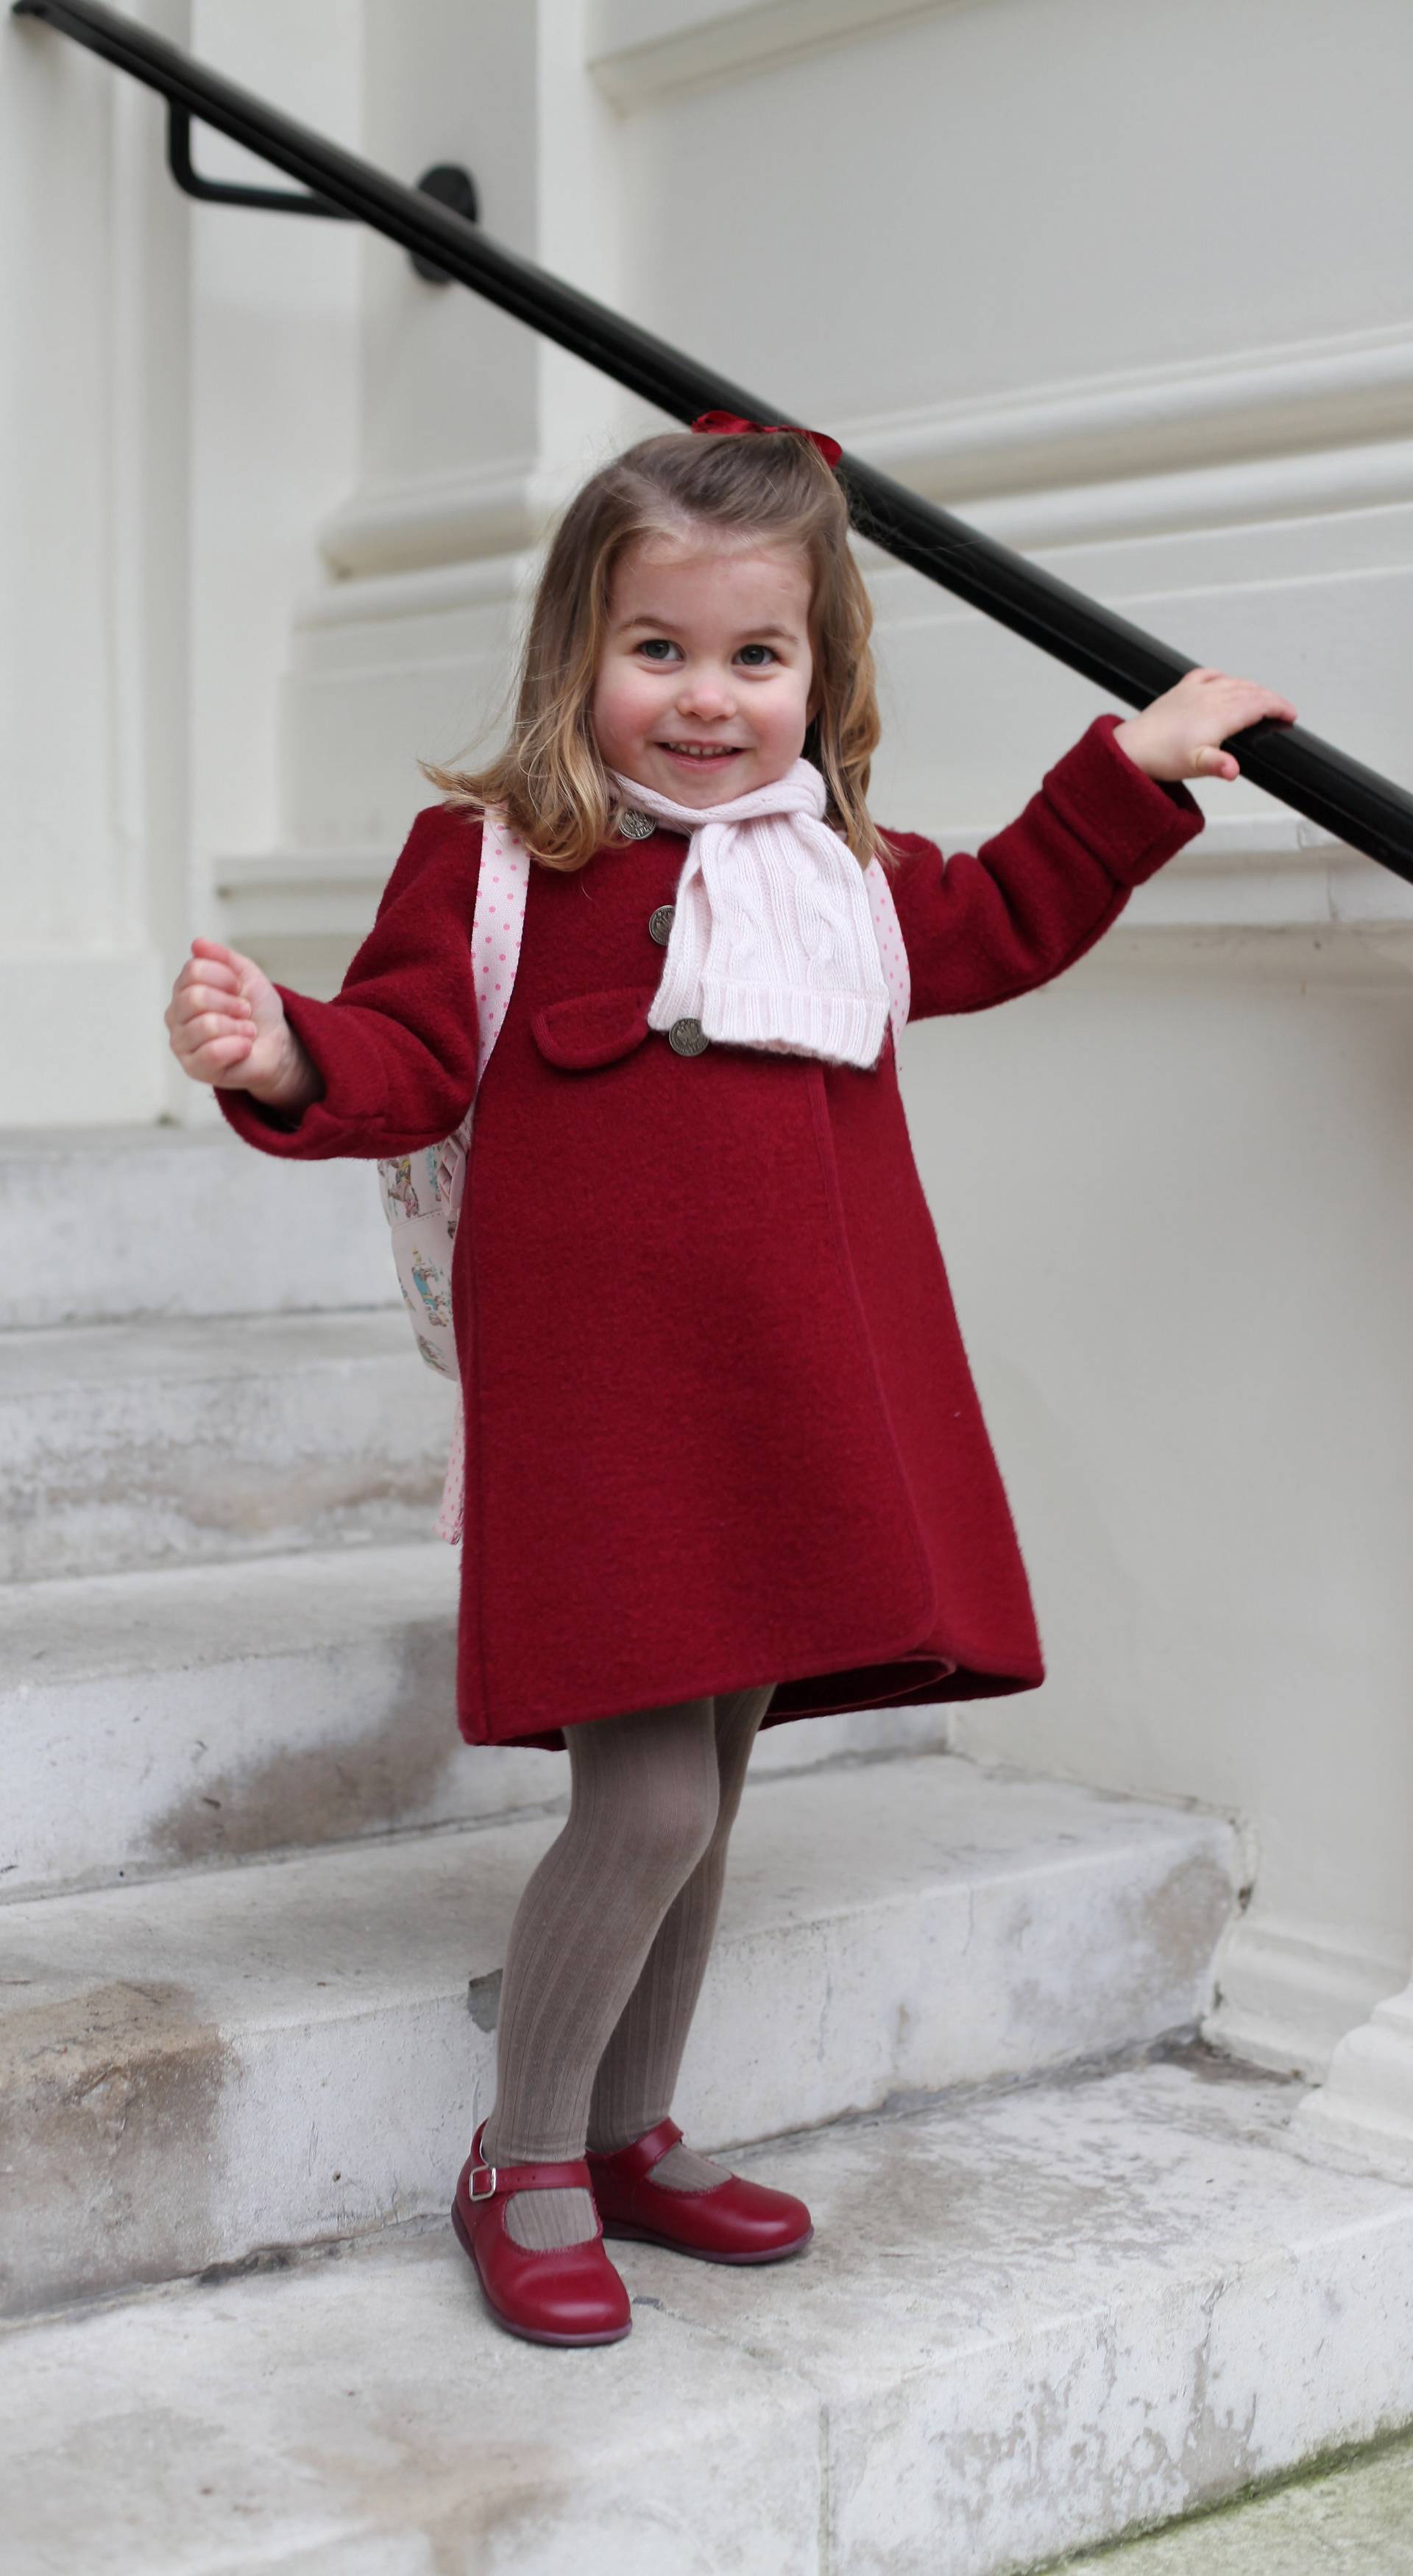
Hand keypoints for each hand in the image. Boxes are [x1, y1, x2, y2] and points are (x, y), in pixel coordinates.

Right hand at [166, 938, 318, 1109]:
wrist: (276, 1045)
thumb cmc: (257, 1011)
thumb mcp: (247, 975)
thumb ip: (223, 958)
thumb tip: (197, 943)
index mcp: (184, 988)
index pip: (194, 970)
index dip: (225, 977)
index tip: (239, 988)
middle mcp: (176, 1015)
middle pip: (195, 997)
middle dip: (231, 1004)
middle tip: (245, 1012)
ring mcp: (181, 1043)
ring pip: (205, 1025)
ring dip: (237, 1027)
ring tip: (246, 1031)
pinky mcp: (193, 1068)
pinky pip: (212, 1053)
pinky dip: (237, 1047)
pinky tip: (243, 1048)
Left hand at [1112, 669, 1297, 782]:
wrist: (1133, 747)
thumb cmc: (1162, 758)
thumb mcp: (1195, 766)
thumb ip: (1218, 765)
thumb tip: (1233, 770)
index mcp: (1219, 715)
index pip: (1259, 705)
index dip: (1279, 707)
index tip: (1291, 715)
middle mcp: (1210, 698)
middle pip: (1250, 691)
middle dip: (1270, 699)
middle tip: (1282, 710)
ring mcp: (1196, 691)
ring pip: (1233, 682)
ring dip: (1252, 688)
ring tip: (1261, 698)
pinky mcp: (1182, 689)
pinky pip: (1208, 675)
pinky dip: (1222, 677)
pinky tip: (1225, 680)